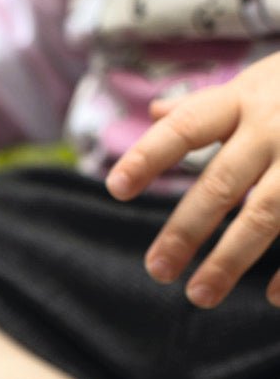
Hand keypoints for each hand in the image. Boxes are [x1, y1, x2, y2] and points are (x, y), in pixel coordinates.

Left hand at [105, 53, 279, 307]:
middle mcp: (276, 125)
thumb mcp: (258, 80)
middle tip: (157, 270)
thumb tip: (155, 110)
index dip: (150, 155)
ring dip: (230, 259)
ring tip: (200, 295)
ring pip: (266, 213)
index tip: (115, 188)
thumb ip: (207, 104)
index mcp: (245, 100)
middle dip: (185, 229)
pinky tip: (271, 297)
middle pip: (222, 183)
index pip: (187, 127)